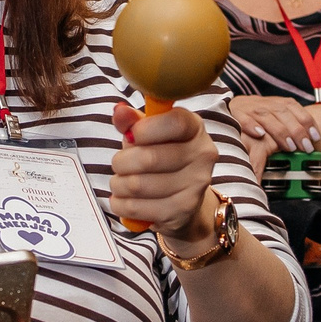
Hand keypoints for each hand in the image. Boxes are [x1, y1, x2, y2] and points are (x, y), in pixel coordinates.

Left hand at [110, 101, 221, 244]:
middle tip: (118, 164)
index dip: (145, 129)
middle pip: (149, 158)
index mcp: (195, 128)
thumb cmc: (161, 158)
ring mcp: (195, 185)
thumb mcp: (148, 134)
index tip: (131, 136)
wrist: (181, 200)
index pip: (175, 123)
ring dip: (118, 184)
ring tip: (120, 182)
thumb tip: (119, 110)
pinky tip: (124, 199)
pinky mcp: (182, 211)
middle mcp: (202, 155)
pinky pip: (136, 207)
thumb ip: (132, 121)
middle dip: (121, 162)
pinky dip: (120, 203)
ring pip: (138, 185)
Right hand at [226, 95, 316, 167]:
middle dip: (296, 131)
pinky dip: (251, 126)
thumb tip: (311, 139)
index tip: (315, 137)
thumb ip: (290, 123)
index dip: (307, 121)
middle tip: (305, 147)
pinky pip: (244, 119)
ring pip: (266, 117)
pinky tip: (259, 135)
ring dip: (279, 131)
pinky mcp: (235, 115)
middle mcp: (264, 104)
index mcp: (277, 103)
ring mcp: (249, 108)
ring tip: (290, 147)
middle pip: (283, 113)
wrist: (228, 105)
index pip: (295, 108)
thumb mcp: (275, 115)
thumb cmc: (257, 115)